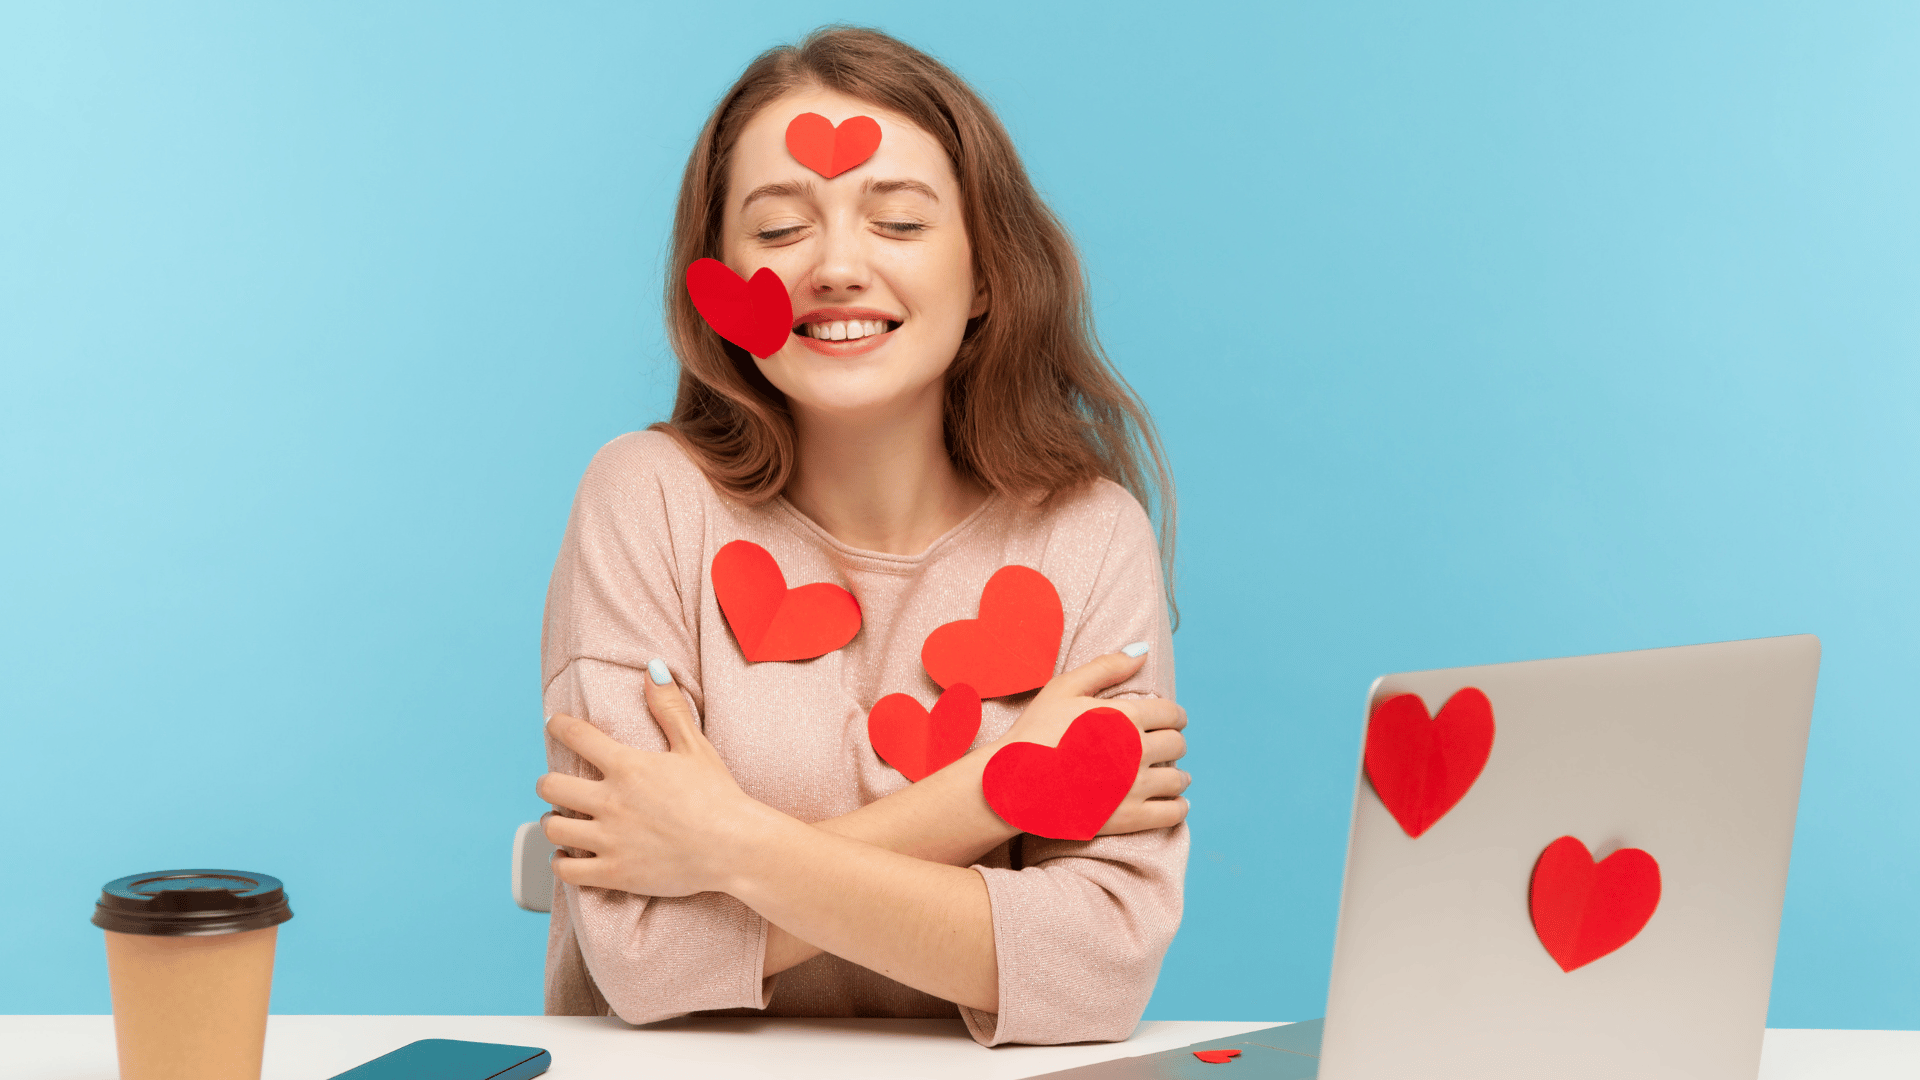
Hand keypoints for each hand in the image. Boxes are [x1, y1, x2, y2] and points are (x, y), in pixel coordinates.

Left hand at [537, 660, 774, 896]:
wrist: (736, 846)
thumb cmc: (718, 795)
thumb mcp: (695, 746)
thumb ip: (669, 708)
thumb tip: (653, 669)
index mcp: (627, 766)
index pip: (576, 736)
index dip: (559, 726)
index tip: (555, 725)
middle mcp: (611, 801)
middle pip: (550, 786)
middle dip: (548, 783)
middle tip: (555, 785)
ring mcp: (610, 840)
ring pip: (553, 828)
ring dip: (553, 821)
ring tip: (561, 820)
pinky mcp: (614, 873)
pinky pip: (567, 871)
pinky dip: (561, 862)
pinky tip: (568, 856)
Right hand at [989, 647, 1190, 835]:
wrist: (1012, 783)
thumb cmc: (1034, 731)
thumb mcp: (1064, 688)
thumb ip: (1106, 667)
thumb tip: (1142, 651)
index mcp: (1125, 716)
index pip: (1171, 714)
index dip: (1174, 716)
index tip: (1172, 721)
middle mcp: (1137, 750)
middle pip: (1177, 744)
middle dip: (1173, 743)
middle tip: (1166, 746)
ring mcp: (1134, 786)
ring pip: (1178, 779)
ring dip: (1177, 775)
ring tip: (1171, 777)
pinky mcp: (1129, 818)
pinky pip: (1172, 812)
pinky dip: (1178, 806)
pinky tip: (1173, 802)